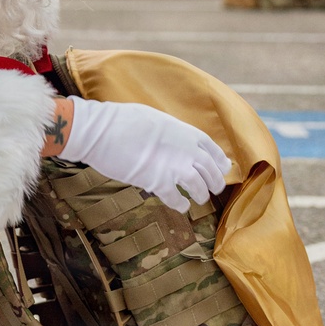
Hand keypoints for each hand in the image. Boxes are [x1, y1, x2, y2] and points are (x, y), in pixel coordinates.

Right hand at [61, 96, 230, 213]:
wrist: (101, 130)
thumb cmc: (122, 120)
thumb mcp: (155, 119)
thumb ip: (170, 133)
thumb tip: (172, 141)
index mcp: (186, 132)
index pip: (212, 149)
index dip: (219, 161)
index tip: (222, 168)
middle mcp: (186, 150)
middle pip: (210, 171)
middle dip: (214, 182)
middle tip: (214, 189)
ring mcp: (174, 167)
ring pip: (198, 187)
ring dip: (200, 195)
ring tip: (199, 200)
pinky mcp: (158, 183)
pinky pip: (176, 199)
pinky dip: (180, 204)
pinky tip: (180, 206)